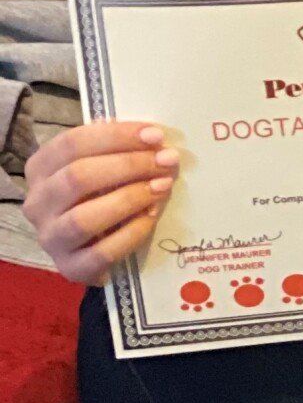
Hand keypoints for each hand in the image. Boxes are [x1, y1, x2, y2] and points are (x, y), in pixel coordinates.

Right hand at [21, 121, 178, 284]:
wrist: (90, 244)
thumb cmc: (99, 193)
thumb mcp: (100, 164)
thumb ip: (116, 149)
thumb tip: (150, 136)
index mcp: (41, 168)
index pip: (72, 144)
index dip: (116, 136)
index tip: (155, 134)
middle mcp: (37, 203)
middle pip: (77, 177)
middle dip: (129, 165)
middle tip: (166, 160)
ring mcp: (50, 238)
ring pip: (83, 218)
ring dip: (129, 198)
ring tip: (162, 186)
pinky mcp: (70, 267)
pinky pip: (101, 253)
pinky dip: (131, 233)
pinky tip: (152, 216)